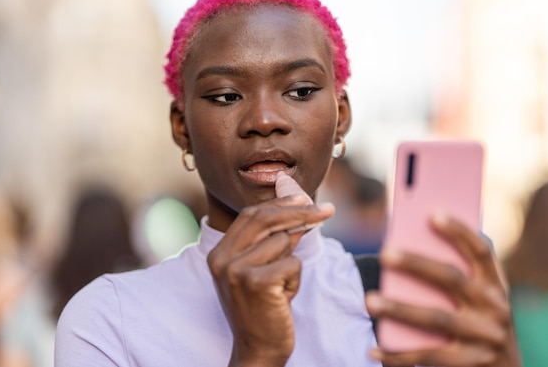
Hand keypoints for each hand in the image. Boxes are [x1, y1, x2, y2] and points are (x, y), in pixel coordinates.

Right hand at [207, 194, 333, 366]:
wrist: (258, 350)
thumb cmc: (263, 309)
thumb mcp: (262, 269)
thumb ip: (273, 239)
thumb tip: (300, 206)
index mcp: (219, 253)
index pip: (251, 214)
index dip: (279, 203)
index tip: (303, 197)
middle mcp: (222, 259)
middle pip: (266, 219)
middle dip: (301, 211)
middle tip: (328, 210)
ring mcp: (237, 270)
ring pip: (284, 241)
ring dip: (292, 262)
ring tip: (282, 286)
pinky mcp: (257, 282)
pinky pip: (293, 263)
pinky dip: (296, 279)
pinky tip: (284, 297)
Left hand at [365, 215, 522, 366]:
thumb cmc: (480, 321)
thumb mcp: (480, 296)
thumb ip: (459, 273)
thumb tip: (414, 243)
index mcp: (495, 284)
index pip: (481, 251)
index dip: (459, 231)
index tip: (432, 214)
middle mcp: (494, 307)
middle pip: (451, 279)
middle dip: (416, 264)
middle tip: (384, 253)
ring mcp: (484, 337)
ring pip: (436, 318)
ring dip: (399, 310)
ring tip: (369, 301)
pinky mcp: (471, 363)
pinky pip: (428, 356)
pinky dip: (398, 355)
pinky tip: (374, 349)